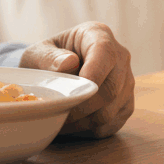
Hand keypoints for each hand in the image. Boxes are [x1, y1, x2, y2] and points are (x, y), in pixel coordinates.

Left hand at [19, 21, 133, 137]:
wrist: (55, 70)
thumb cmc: (46, 59)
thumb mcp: (37, 53)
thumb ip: (48, 57)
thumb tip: (68, 63)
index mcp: (98, 34)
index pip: (104, 53)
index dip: (92, 75)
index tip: (73, 92)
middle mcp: (120, 56)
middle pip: (110, 88)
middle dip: (83, 107)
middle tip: (59, 115)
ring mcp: (126, 81)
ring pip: (112, 110)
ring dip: (84, 122)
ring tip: (61, 122)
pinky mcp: (126, 104)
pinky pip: (112, 123)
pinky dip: (91, 130)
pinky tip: (73, 125)